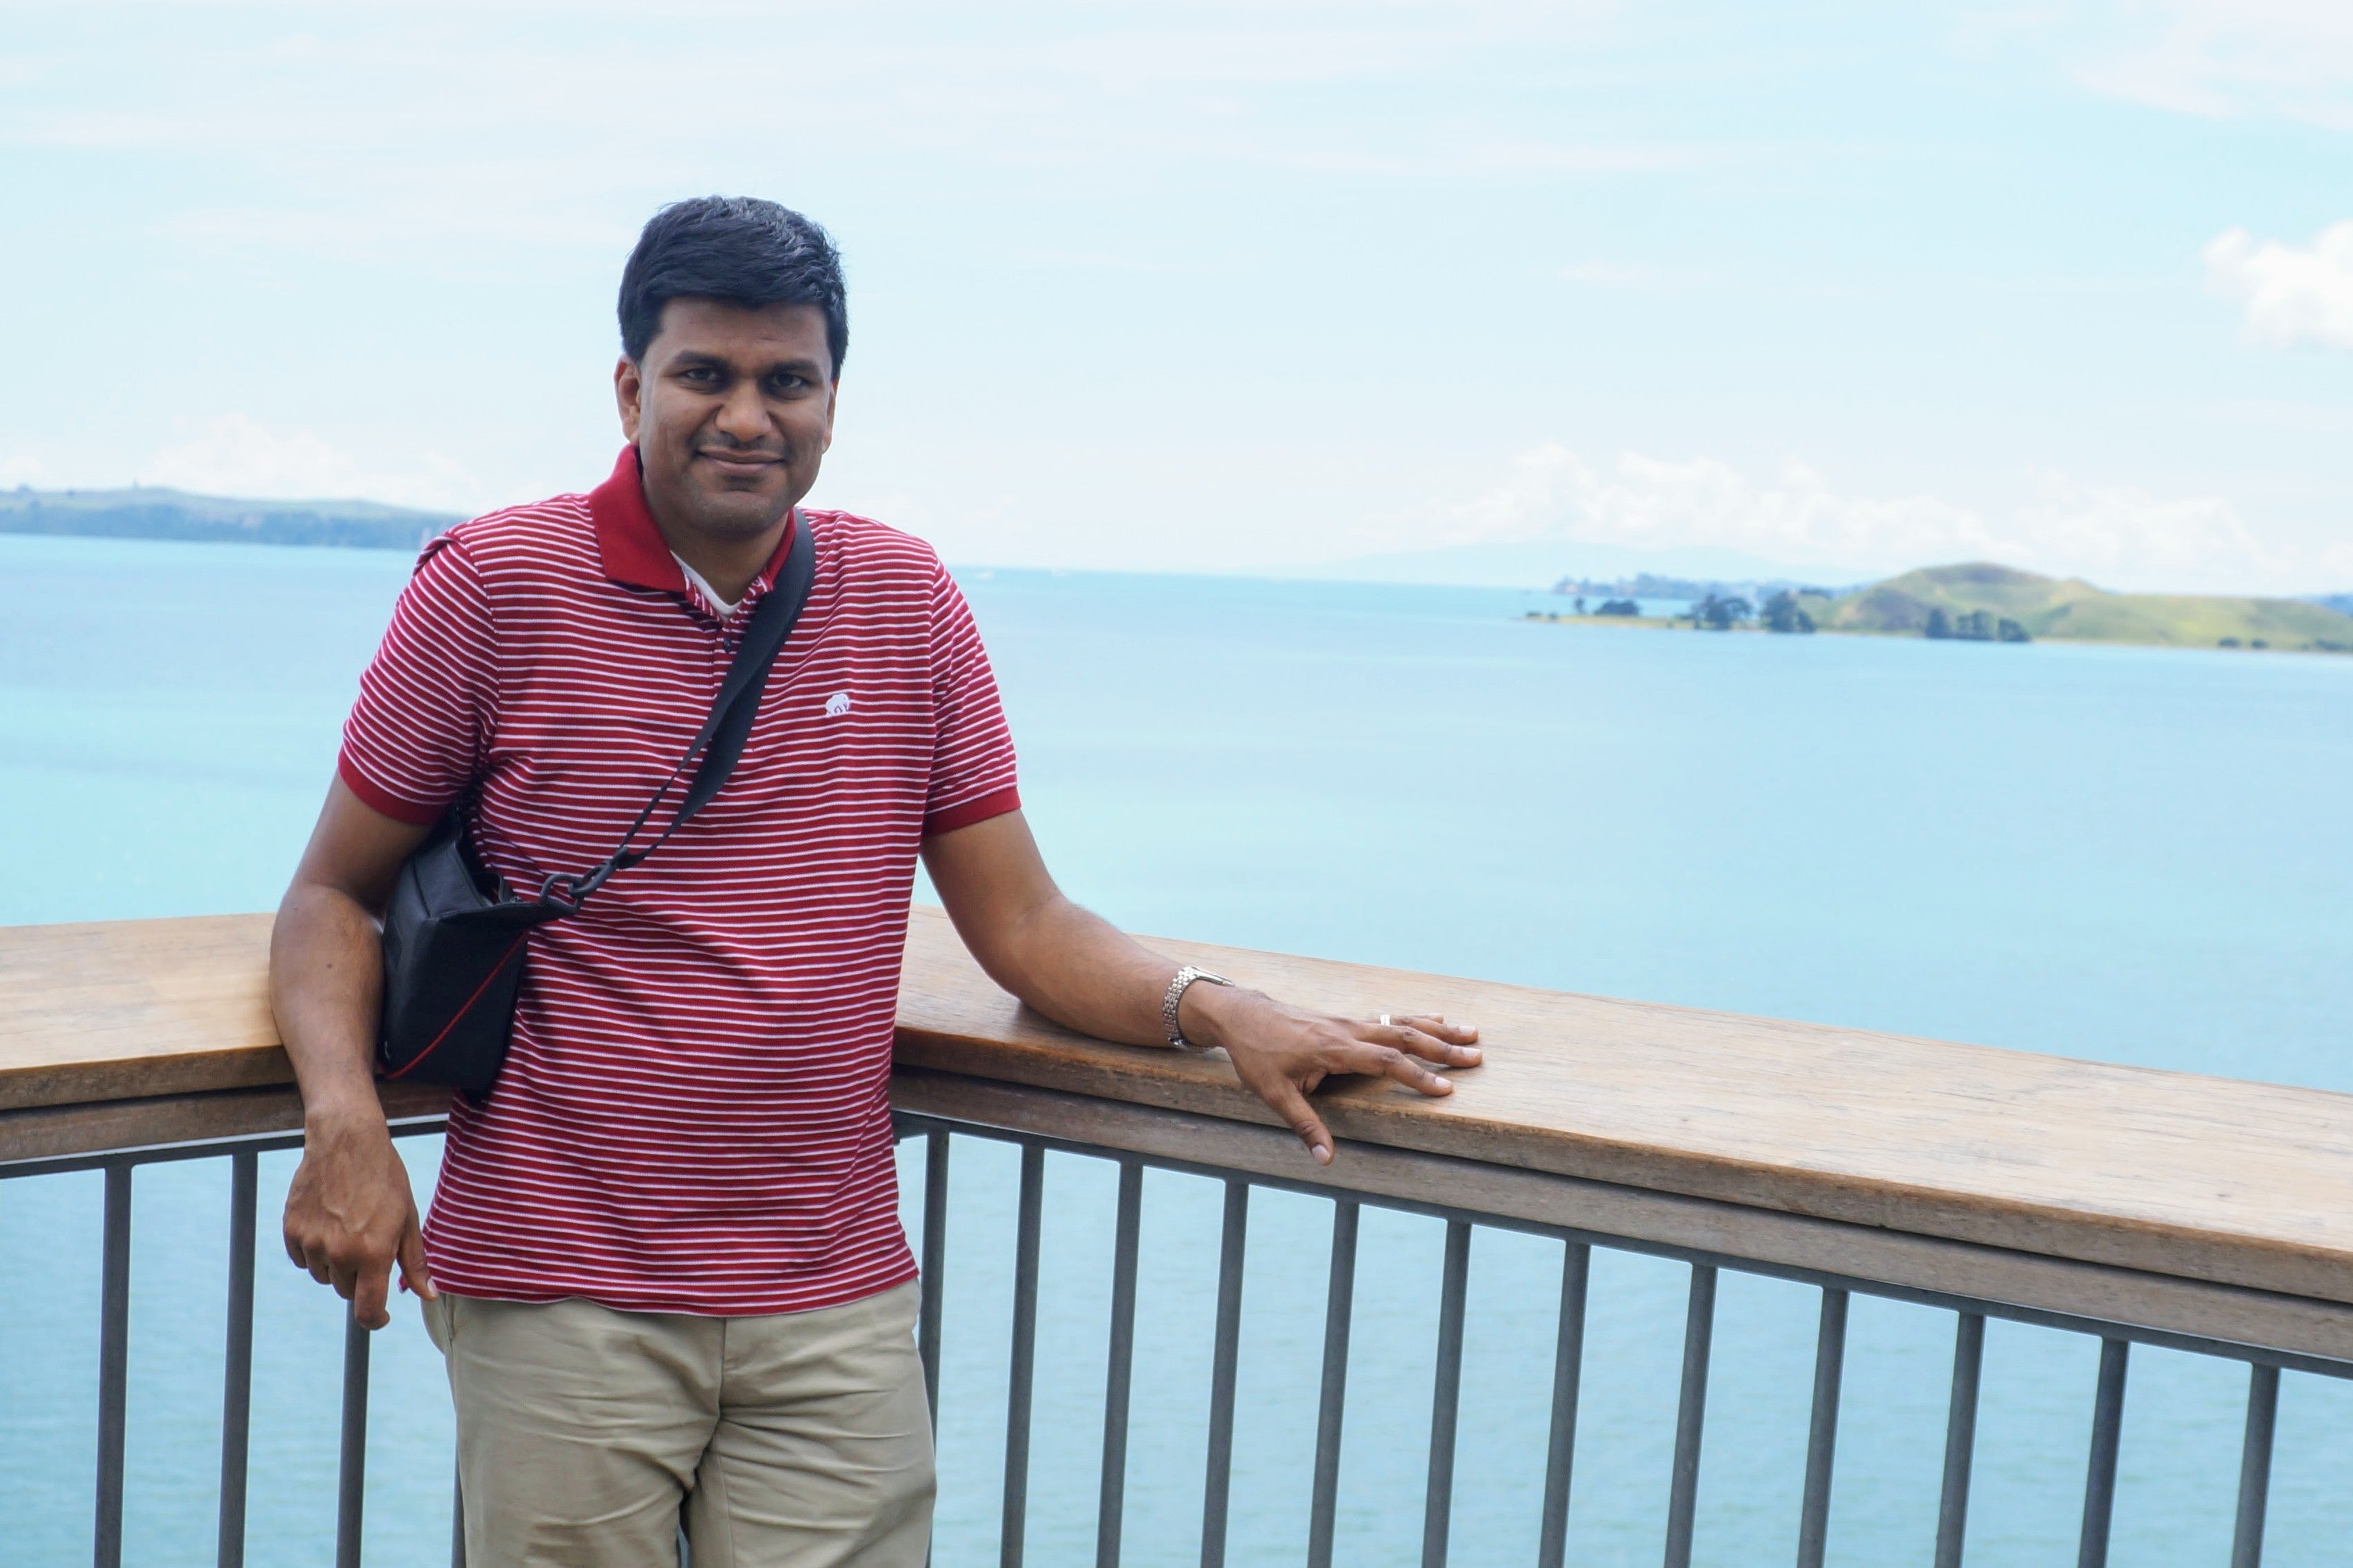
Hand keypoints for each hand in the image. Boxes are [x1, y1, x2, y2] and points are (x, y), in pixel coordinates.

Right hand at [282, 1108, 435, 1328]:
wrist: (346, 1141)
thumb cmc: (384, 1178)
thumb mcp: (407, 1218)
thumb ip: (414, 1261)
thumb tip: (428, 1295)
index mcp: (372, 1253)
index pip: (367, 1310)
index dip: (375, 1320)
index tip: (381, 1316)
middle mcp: (339, 1254)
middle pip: (347, 1291)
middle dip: (361, 1279)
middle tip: (370, 1247)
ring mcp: (312, 1242)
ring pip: (324, 1276)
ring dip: (337, 1266)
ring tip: (349, 1230)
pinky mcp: (292, 1230)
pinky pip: (303, 1259)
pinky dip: (315, 1252)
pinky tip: (328, 1225)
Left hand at [1181, 985, 1480, 1165]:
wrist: (1242, 1014)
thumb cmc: (1256, 1054)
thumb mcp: (1274, 1094)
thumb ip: (1305, 1125)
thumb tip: (1327, 1160)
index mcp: (1334, 1049)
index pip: (1386, 1061)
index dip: (1417, 1076)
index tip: (1446, 1089)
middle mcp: (1348, 1031)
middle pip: (1404, 1036)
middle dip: (1442, 1048)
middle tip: (1476, 1057)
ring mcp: (1349, 1022)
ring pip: (1402, 1022)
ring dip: (1438, 1030)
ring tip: (1471, 1034)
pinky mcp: (1347, 1021)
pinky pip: (1390, 1018)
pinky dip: (1417, 1019)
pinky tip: (1437, 1019)